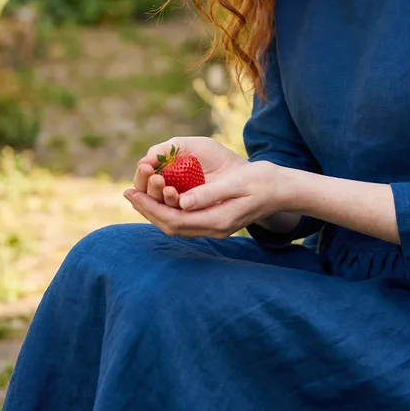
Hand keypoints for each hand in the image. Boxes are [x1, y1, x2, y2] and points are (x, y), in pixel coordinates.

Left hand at [124, 137, 282, 238]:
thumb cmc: (262, 182)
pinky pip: (185, 219)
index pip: (174, 219)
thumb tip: (181, 202)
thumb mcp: (236, 183)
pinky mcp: (216, 220)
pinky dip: (168, 210)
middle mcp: (213, 228)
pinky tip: (161, 197)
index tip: (131, 192)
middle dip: (147, 210)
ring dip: (155, 211)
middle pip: (171, 226)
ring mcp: (215, 227)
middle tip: (127, 193)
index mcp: (217, 221)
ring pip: (176, 224)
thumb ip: (209, 194)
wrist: (282, 190)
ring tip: (138, 195)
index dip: (150, 208)